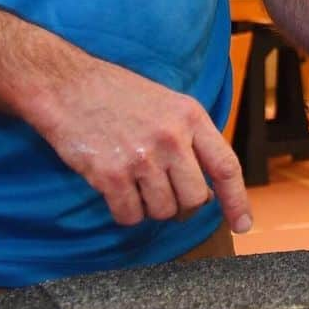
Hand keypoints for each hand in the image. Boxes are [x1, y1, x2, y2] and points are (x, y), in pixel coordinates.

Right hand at [27, 58, 251, 233]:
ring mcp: (142, 158)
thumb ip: (190, 138)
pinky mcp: (111, 175)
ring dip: (149, 206)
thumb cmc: (116, 93)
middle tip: (163, 192)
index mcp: (190, 116)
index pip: (226, 166)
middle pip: (195, 199)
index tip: (242, 224)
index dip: (236, 200)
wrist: (67, 85)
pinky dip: (124, 212)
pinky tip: (115, 189)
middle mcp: (171, 138)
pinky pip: (130, 216)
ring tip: (133, 181)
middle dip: (181, 204)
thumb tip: (207, 185)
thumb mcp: (166, 103)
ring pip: (163, 211)